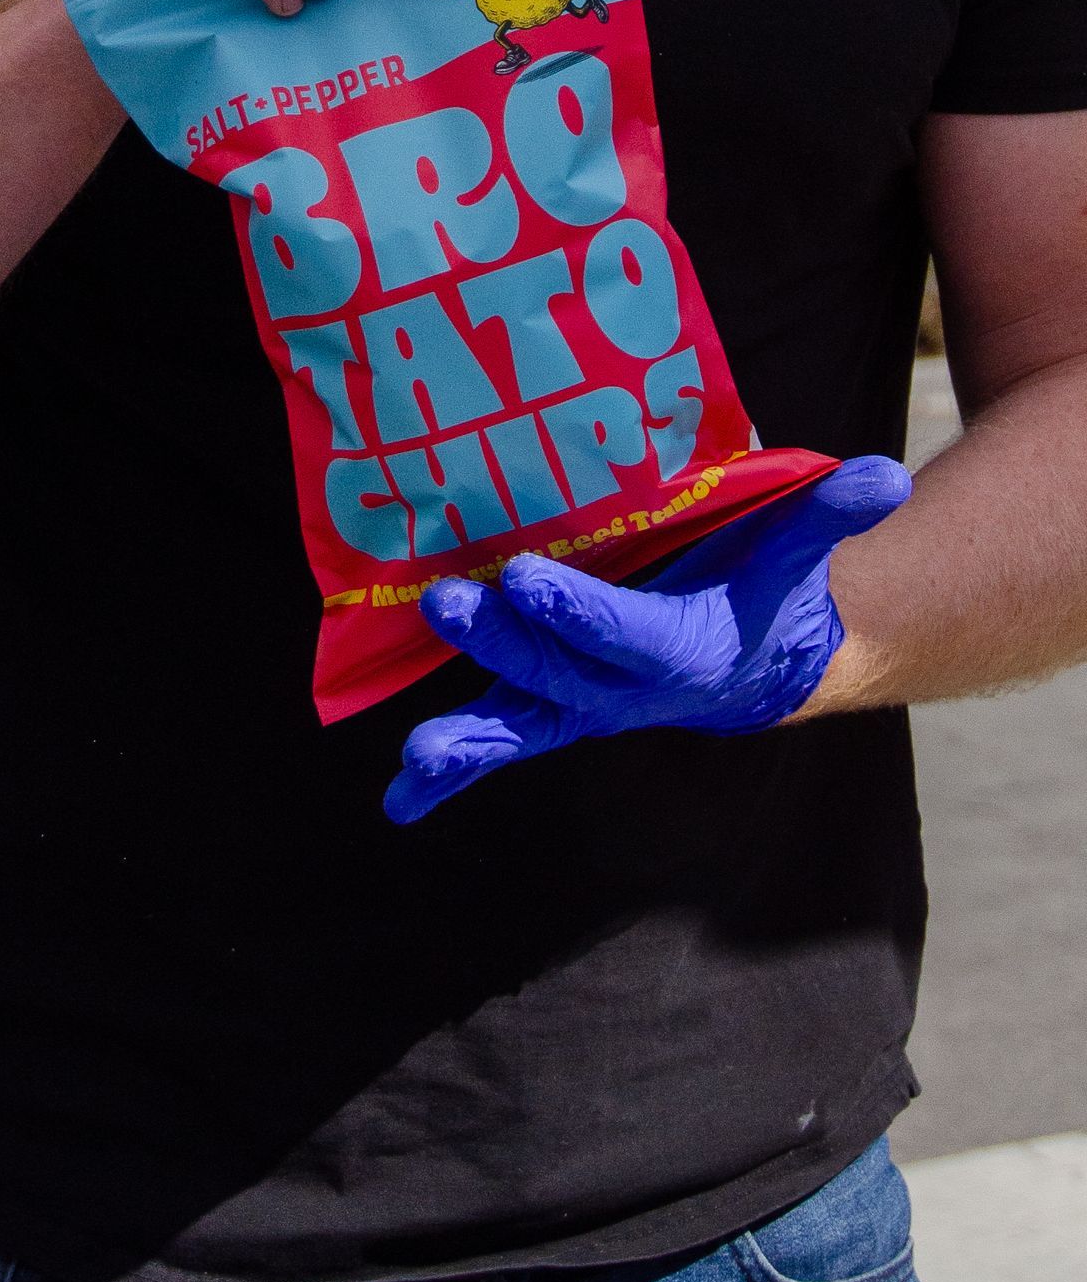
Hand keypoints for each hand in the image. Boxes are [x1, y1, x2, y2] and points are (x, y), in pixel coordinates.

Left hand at [384, 457, 912, 824]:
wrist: (755, 663)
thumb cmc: (767, 589)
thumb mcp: (798, 548)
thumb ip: (830, 514)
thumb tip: (882, 479)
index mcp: (681, 648)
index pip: (625, 631)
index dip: (578, 610)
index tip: (528, 576)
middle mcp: (623, 690)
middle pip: (554, 671)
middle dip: (500, 641)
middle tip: (448, 599)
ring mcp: (579, 706)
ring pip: (517, 721)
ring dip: (465, 739)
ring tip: (416, 759)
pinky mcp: (548, 709)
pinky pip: (498, 743)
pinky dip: (450, 776)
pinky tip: (400, 802)